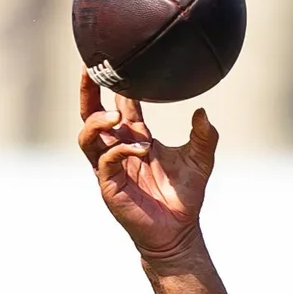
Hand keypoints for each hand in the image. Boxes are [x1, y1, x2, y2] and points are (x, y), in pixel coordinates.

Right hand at [77, 69, 217, 260]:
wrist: (180, 232)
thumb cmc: (185, 196)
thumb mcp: (200, 161)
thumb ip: (205, 137)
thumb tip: (203, 112)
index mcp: (134, 138)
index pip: (118, 104)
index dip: (114, 84)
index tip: (115, 61)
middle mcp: (117, 149)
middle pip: (90, 114)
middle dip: (87, 92)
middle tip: (91, 70)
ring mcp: (110, 168)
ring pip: (87, 137)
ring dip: (98, 122)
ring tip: (116, 116)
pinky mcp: (110, 187)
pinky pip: (106, 161)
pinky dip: (121, 151)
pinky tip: (141, 148)